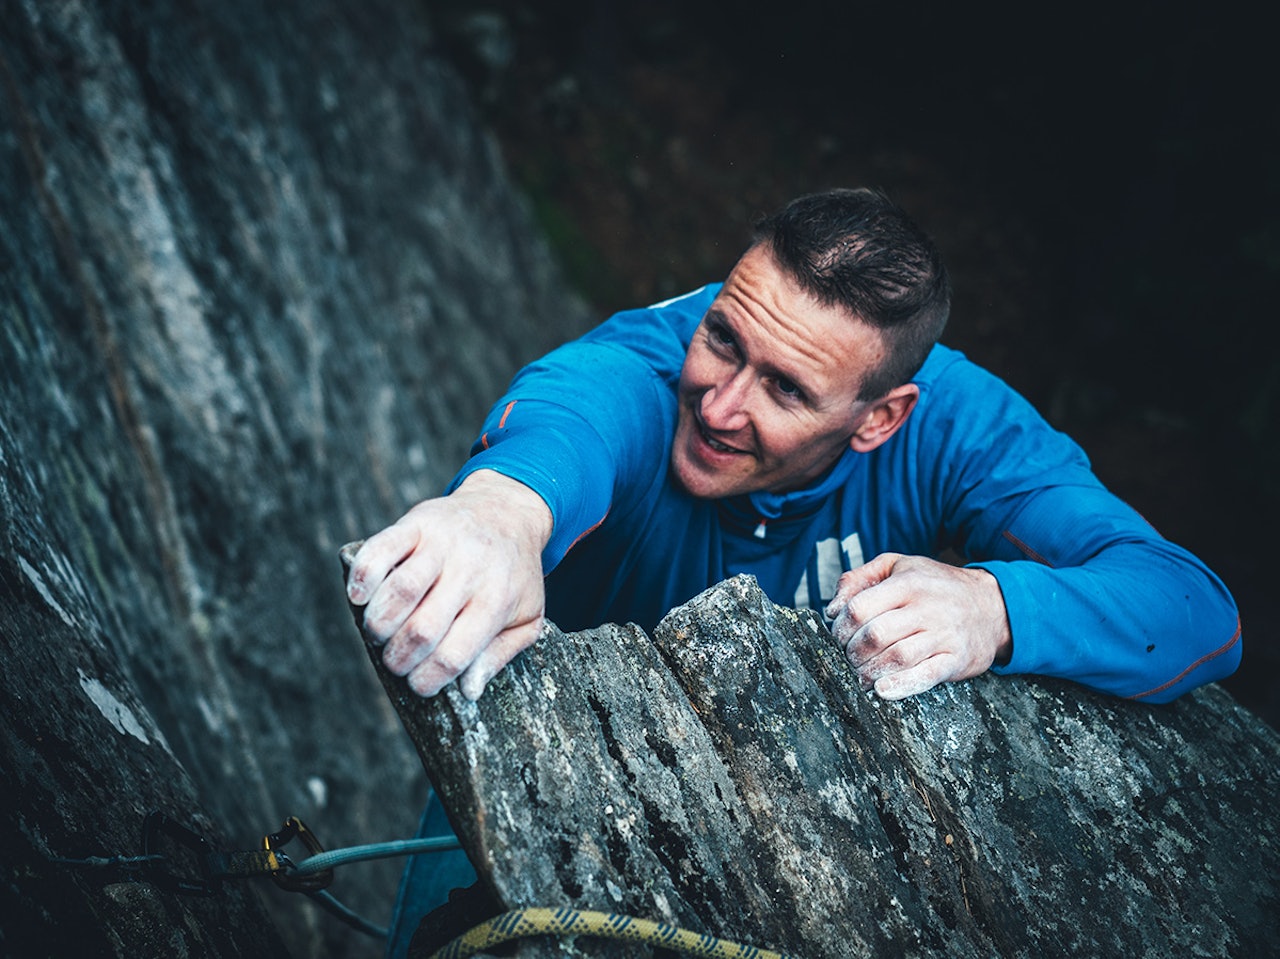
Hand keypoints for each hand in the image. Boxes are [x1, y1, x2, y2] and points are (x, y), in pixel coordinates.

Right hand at [345, 470, 552, 699]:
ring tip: (379, 635)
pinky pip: (380, 549)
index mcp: (496, 601)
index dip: (427, 681)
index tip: (419, 685)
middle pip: (423, 629)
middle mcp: (470, 570)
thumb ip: (501, 654)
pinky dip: (362, 577)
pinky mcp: (417, 522)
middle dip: (399, 659)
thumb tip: (469, 690)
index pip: (454, 655)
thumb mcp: (527, 616)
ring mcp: (442, 544)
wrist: (508, 510)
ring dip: (379, 624)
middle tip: (396, 663)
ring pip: (400, 590)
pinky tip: (359, 597)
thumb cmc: (514, 573)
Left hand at [824, 553, 1011, 700]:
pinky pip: (926, 675)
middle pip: (876, 635)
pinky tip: (882, 690)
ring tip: (861, 676)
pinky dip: (901, 686)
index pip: (861, 607)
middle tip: (849, 658)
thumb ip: (859, 578)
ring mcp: (943, 635)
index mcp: (907, 583)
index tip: (838, 636)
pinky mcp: (956, 659)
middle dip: (853, 652)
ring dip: (870, 672)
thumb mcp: (898, 566)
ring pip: (897, 657)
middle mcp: (926, 608)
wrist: (992, 605)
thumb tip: (832, 608)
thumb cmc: (935, 585)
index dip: (842, 626)